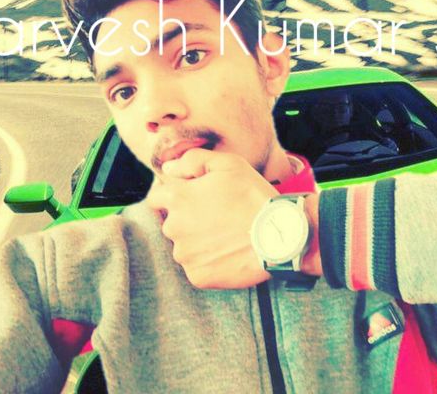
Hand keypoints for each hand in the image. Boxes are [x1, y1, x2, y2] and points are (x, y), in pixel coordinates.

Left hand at [146, 149, 277, 288]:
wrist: (279, 237)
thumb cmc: (254, 196)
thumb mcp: (228, 164)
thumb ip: (192, 160)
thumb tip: (168, 169)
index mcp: (178, 199)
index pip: (157, 197)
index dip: (175, 195)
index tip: (195, 199)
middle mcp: (174, 228)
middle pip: (172, 222)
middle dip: (188, 218)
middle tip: (219, 217)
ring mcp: (185, 255)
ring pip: (184, 246)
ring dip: (198, 241)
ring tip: (227, 236)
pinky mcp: (198, 276)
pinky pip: (197, 266)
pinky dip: (209, 261)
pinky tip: (228, 252)